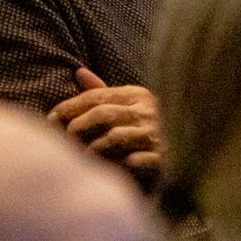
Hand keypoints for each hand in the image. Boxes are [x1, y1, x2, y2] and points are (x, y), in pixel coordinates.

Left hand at [49, 68, 161, 183]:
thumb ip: (104, 91)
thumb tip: (78, 72)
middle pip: (103, 114)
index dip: (70, 106)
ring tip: (82, 156)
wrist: (190, 150)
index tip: (51, 117)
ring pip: (114, 137)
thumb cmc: (150, 127)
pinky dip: (118, 165)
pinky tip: (108, 169)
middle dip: (78, 126)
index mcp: (137, 95)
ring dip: (93, 148)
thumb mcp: (131, 104)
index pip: (97, 95)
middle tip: (64, 139)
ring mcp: (156, 135)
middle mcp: (147, 111)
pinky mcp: (163, 159)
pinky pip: (134, 161)